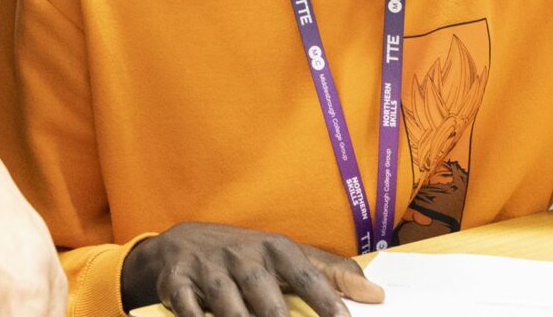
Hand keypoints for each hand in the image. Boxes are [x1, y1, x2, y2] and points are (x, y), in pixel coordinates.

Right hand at [121, 222, 383, 316]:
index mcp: (274, 248)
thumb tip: (375, 295)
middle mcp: (241, 254)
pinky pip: (185, 304)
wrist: (183, 242)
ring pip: (226, 301)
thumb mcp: (286, 256)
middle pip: (264, 292)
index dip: (325, 299)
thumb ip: (330, 274)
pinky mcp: (177, 280)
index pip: (305, 274)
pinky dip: (194, 316)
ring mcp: (208, 267)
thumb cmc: (246, 255)